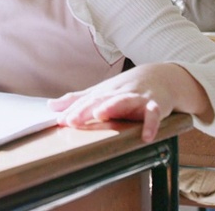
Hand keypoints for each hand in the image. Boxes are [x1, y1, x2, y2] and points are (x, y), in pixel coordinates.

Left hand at [48, 64, 208, 141]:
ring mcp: (138, 98)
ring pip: (124, 101)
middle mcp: (119, 94)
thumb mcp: (102, 92)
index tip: (59, 120)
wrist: (163, 77)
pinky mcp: (156, 105)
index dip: (73, 111)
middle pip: (101, 100)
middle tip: (72, 120)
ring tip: (100, 114)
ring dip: (112, 106)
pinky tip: (146, 137)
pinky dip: (151, 124)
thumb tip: (51, 106)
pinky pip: (154, 115)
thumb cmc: (127, 88)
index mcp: (105, 93)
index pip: (86, 101)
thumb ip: (78, 100)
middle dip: (86, 109)